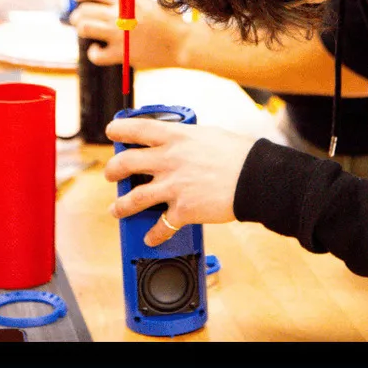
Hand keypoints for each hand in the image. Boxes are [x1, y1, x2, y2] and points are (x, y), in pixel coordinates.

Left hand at [69, 0, 189, 68]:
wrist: (179, 43)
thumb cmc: (165, 20)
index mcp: (125, 0)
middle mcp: (118, 16)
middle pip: (84, 11)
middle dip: (76, 14)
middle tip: (76, 17)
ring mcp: (118, 35)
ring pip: (85, 28)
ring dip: (81, 28)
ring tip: (84, 30)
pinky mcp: (121, 54)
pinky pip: (96, 54)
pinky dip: (93, 52)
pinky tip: (97, 49)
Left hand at [104, 117, 257, 245]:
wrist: (255, 178)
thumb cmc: (239, 153)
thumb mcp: (208, 134)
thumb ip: (188, 140)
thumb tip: (180, 143)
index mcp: (175, 137)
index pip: (137, 129)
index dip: (118, 130)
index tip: (111, 132)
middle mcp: (168, 160)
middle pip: (125, 163)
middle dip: (113, 170)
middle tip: (112, 174)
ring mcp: (173, 186)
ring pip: (133, 198)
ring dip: (120, 206)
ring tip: (116, 209)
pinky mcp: (182, 211)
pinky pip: (161, 226)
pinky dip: (154, 234)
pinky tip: (151, 237)